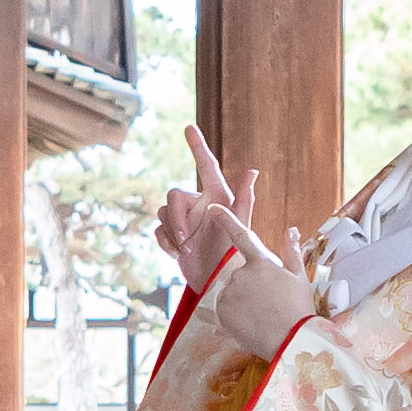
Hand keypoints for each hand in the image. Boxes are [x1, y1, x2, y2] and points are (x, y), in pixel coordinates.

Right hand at [156, 125, 276, 296]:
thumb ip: (245, 199)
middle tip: (187, 239)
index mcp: (217, 196)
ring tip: (187, 250)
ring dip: (173, 233)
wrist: (218, 283)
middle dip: (177, 218)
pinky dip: (166, 242)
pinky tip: (179, 254)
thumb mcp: (242, 227)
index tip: (189, 128)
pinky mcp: (172, 236)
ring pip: (163, 213)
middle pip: (174, 195)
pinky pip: (158, 230)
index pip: (206, 166)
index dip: (198, 146)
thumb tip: (253, 170)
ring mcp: (184, 220)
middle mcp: (199, 204)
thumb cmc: (235, 254)